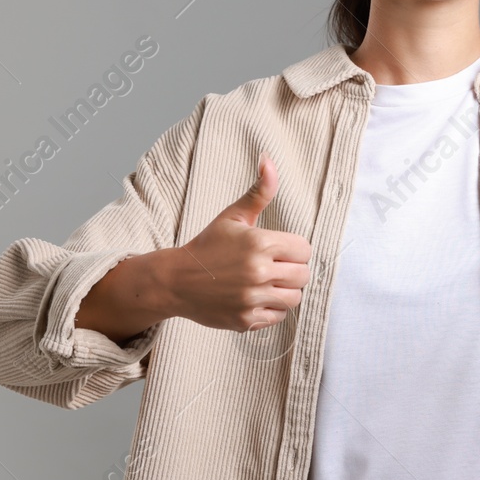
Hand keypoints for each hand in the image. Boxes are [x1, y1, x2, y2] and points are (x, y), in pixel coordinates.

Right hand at [160, 153, 311, 331]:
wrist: (175, 280)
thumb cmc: (207, 246)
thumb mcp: (233, 216)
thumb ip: (259, 192)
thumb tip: (269, 159)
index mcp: (260, 243)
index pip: (304, 250)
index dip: (295, 249)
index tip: (280, 251)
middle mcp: (258, 272)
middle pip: (303, 275)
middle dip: (293, 270)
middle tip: (275, 268)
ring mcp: (252, 298)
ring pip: (294, 298)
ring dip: (286, 291)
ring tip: (269, 283)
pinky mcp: (246, 320)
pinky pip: (278, 317)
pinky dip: (273, 309)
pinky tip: (257, 297)